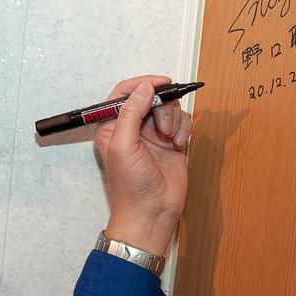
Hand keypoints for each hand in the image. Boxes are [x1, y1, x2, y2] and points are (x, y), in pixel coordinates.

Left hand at [92, 75, 192, 255]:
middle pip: (151, 97)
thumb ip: (130, 113)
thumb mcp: (122, 145)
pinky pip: (181, 121)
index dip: (142, 84)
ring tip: (170, 139)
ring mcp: (152, 134)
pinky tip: (179, 144)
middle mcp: (132, 127)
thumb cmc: (130, 186)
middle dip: (162, 107)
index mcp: (111, 125)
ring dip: (173, 119)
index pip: (123, 93)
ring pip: (168, 108)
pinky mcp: (171, 142)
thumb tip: (144, 88)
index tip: (161, 83)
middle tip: (163, 127)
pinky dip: (183, 129)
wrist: (152, 213)